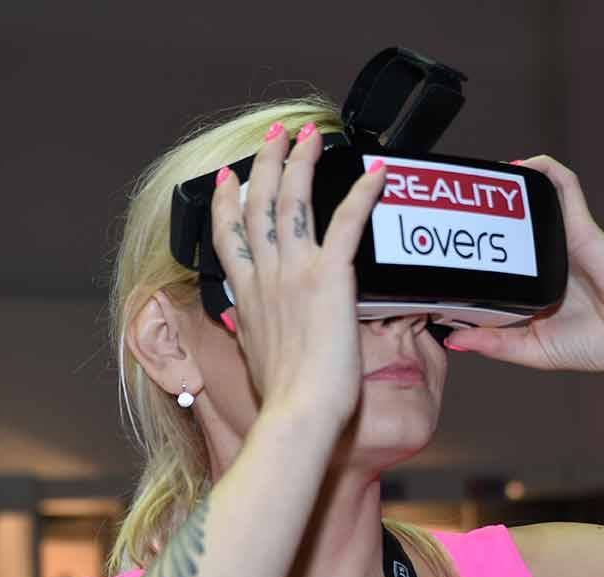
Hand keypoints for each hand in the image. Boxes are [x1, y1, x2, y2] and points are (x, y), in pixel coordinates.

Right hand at [210, 120, 386, 424]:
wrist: (298, 413)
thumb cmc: (283, 399)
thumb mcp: (255, 360)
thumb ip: (252, 334)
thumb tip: (247, 328)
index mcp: (249, 295)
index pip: (230, 235)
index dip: (226, 201)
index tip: (228, 177)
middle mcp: (266, 275)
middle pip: (259, 204)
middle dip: (267, 164)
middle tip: (276, 137)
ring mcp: (296, 272)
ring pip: (294, 201)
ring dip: (301, 162)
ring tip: (309, 136)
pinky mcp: (330, 277)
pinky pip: (347, 222)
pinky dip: (362, 194)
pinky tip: (377, 173)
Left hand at [442, 155, 603, 375]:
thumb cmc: (599, 346)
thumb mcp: (532, 351)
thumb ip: (494, 344)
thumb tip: (453, 339)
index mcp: (532, 288)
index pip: (495, 264)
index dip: (468, 256)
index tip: (437, 256)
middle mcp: (545, 259)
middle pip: (509, 227)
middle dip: (480, 215)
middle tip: (448, 211)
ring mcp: (563, 240)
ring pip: (532, 201)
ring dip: (506, 187)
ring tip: (476, 182)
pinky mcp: (582, 226)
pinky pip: (564, 186)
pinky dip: (543, 170)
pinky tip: (519, 167)